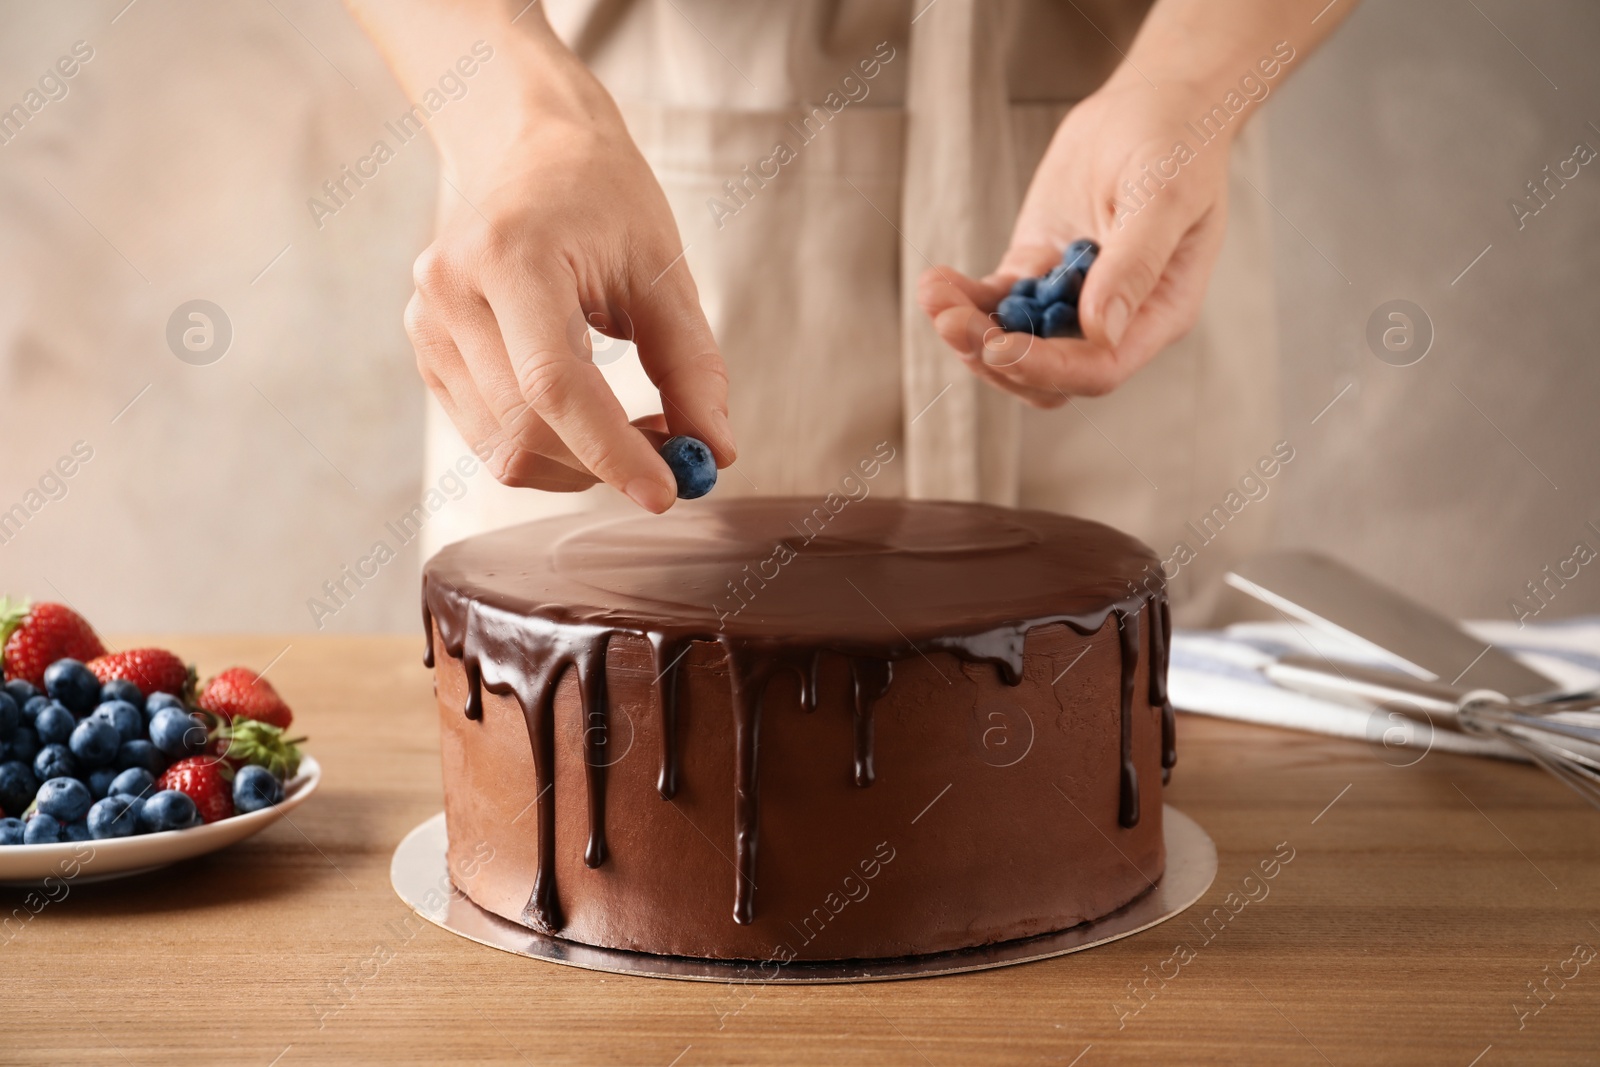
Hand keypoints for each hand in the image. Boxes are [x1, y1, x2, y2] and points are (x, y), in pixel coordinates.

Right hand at [404, 42, 735, 510]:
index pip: (554, 384)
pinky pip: (490, 439)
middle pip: (525, 429)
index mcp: (508, 254)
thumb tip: (714, 453)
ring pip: (505, 450)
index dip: (611, 450)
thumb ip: (692, 364)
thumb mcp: (664, 270)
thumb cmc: (605, 202)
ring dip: (580, 465)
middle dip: (605, 462)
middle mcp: (450, 291)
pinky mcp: (427, 354)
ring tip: (636, 426)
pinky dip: (550, 450)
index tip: (667, 492)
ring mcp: (427, 326)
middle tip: (672, 452)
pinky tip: (588, 417)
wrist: (529, 153)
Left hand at [917, 76, 1232, 406]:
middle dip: (994, 355)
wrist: (1156, 99)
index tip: (998, 346)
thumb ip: (1135, 264)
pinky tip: (936, 281)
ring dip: (969, 331)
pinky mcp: (1037, 268)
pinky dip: (963, 299)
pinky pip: (995, 302)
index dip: (1046, 367)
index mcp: (1157, 313)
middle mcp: (1114, 317)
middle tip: (951, 321)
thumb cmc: (1178, 143)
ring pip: (1013, 344)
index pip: (1099, 369)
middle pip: (1047, 372)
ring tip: (934, 294)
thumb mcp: (1164, 196)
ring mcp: (1071, 296)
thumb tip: (1102, 332)